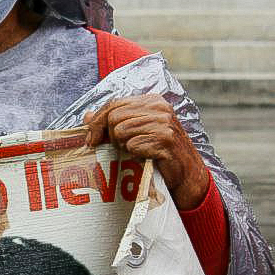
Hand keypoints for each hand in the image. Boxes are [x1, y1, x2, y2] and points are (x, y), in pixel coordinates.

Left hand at [83, 95, 209, 209]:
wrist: (187, 173)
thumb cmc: (160, 153)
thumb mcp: (137, 132)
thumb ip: (114, 121)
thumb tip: (87, 116)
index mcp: (152, 101)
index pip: (114, 103)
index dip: (98, 121)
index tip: (91, 139)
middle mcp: (159, 107)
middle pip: (114, 116)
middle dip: (110, 135)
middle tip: (120, 148)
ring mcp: (163, 122)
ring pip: (121, 130)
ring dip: (123, 146)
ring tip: (137, 151)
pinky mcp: (165, 140)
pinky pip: (133, 145)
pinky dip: (134, 154)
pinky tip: (146, 156)